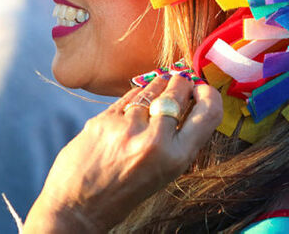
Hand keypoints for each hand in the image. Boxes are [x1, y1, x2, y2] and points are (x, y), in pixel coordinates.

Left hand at [23, 74, 222, 232]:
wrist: (79, 205)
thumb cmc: (124, 192)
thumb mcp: (164, 173)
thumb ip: (177, 142)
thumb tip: (190, 104)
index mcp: (175, 158)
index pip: (208, 112)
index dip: (209, 94)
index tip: (201, 90)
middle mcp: (153, 140)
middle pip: (177, 92)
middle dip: (181, 82)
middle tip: (181, 82)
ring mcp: (126, 127)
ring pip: (150, 90)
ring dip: (158, 85)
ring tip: (160, 86)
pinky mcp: (103, 119)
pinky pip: (127, 97)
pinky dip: (135, 96)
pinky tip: (136, 102)